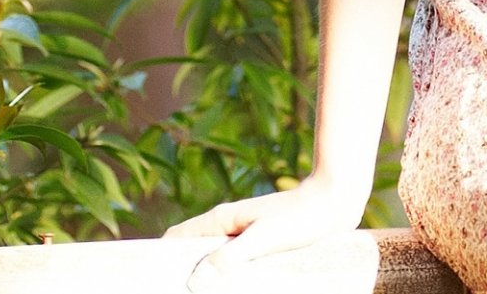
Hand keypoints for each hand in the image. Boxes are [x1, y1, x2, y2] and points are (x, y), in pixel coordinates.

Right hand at [163, 177, 366, 290]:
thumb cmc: (301, 218)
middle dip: (182, 273)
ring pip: (215, 259)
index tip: (151, 282)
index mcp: (221, 220)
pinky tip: (233, 291)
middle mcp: (228, 227)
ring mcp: (244, 236)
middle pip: (193, 252)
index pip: (176, 239)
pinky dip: (228, 277)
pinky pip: (235, 263)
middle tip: (177, 292)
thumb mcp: (263, 239)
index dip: (159, 259)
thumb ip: (229, 257)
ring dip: (207, 278)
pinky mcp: (262, 245)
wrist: (336, 202)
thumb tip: (194, 281)